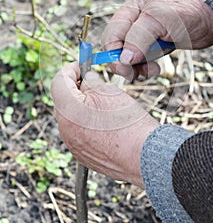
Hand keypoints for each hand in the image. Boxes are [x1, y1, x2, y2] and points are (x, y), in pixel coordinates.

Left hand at [51, 62, 158, 187]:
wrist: (144, 156)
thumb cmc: (129, 123)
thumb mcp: (108, 91)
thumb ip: (91, 81)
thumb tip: (86, 80)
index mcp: (68, 111)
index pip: (58, 82)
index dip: (69, 70)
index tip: (80, 66)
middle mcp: (66, 130)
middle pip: (63, 101)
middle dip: (75, 88)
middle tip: (91, 81)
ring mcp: (73, 145)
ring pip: (71, 117)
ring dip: (82, 106)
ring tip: (103, 102)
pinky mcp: (83, 155)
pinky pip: (79, 133)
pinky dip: (87, 123)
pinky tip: (106, 121)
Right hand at [102, 0, 212, 77]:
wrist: (210, 17)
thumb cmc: (188, 12)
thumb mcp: (161, 20)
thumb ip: (139, 37)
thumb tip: (123, 59)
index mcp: (131, 8)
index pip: (112, 33)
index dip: (113, 52)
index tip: (124, 68)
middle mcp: (134, 21)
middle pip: (116, 46)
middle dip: (124, 62)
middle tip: (134, 74)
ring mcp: (143, 34)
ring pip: (128, 56)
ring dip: (136, 67)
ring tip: (152, 70)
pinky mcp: (152, 45)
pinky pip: (141, 60)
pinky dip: (145, 67)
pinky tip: (155, 67)